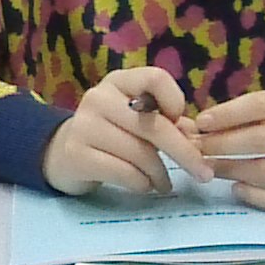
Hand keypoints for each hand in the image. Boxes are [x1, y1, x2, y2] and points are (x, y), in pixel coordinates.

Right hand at [43, 65, 206, 198]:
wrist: (61, 154)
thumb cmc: (111, 135)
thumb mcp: (136, 119)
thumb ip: (167, 122)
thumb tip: (198, 139)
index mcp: (119, 82)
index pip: (155, 78)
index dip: (175, 101)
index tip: (181, 124)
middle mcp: (99, 97)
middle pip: (153, 125)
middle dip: (184, 153)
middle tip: (202, 174)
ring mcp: (84, 125)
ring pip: (140, 154)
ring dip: (160, 175)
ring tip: (164, 184)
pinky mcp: (76, 154)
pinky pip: (124, 173)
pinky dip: (142, 184)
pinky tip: (144, 186)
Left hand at [189, 89, 264, 210]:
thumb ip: (246, 117)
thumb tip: (197, 127)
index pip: (261, 105)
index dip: (227, 114)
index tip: (200, 123)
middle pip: (261, 139)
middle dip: (222, 145)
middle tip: (196, 151)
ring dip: (232, 171)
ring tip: (209, 169)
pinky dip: (255, 196)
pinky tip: (237, 190)